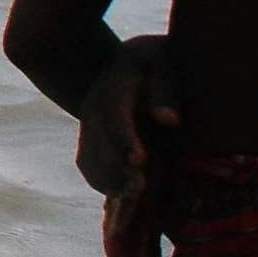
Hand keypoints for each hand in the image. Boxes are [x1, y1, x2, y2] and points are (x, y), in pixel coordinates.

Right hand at [75, 37, 178, 197]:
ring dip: (108, 180)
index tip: (139, 160)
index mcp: (112, 88)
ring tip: (133, 198)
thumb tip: (169, 121)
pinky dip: (102, 182)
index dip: (124, 139)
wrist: (127, 58)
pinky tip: (122, 196)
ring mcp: (89, 125)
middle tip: (139, 188)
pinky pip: (88, 165)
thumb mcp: (162, 64)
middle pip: (97, 144)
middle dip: (116, 169)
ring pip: (89, 159)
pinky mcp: (91, 139)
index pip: (114, 116)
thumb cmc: (153, 61)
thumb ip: (166, 90)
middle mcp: (93, 109)